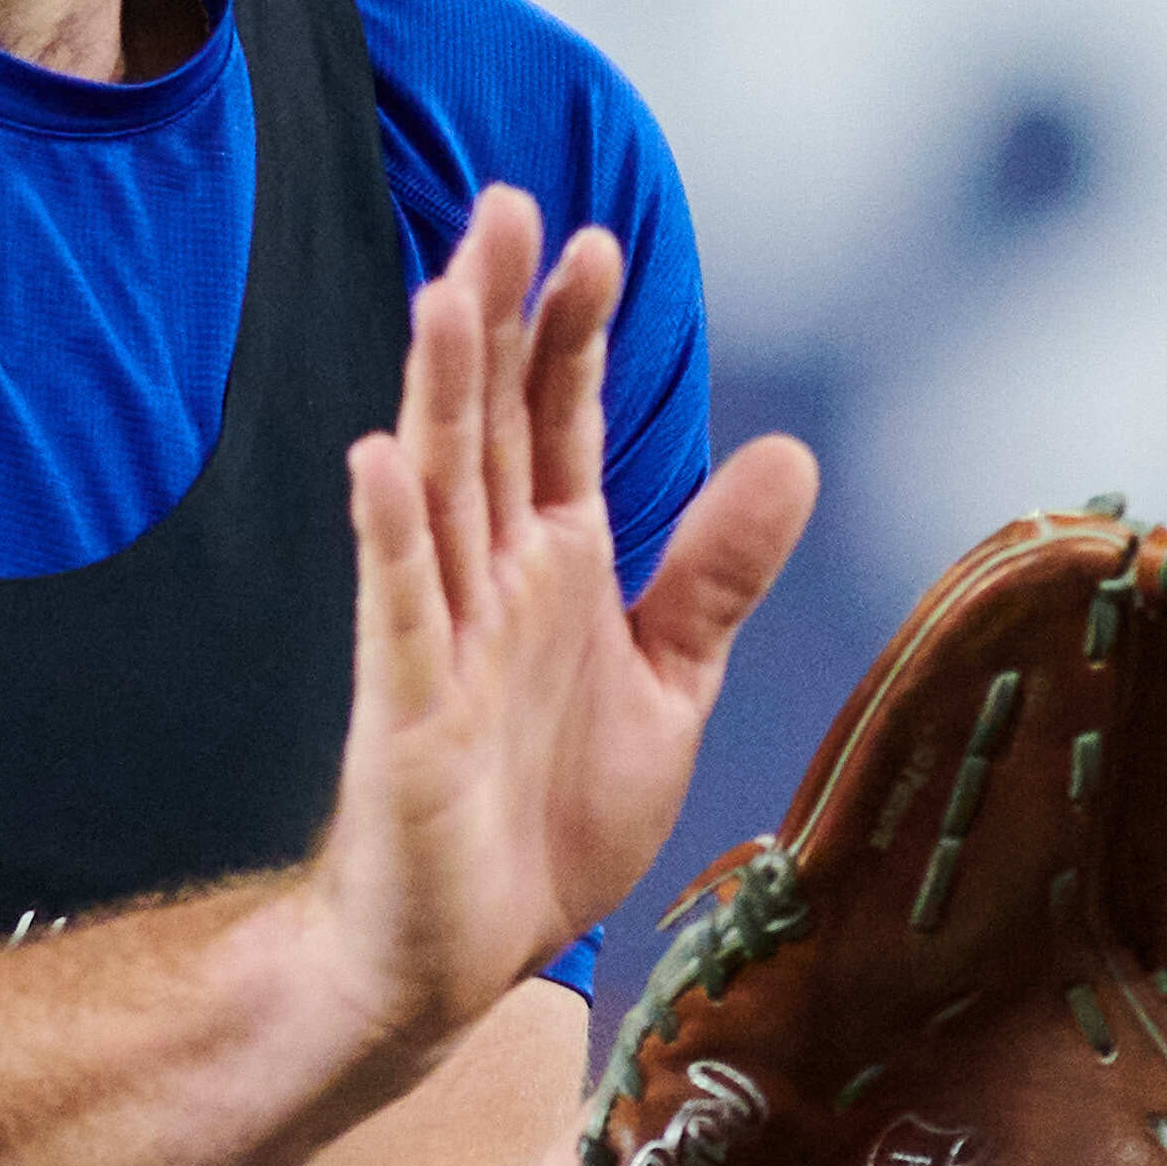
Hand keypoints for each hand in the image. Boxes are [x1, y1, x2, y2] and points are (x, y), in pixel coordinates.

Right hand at [311, 189, 815, 1068]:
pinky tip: (377, 461)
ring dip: (437, 393)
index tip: (595, 241)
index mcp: (555, 565)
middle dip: (496, 317)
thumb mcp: (669, 685)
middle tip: (506, 205)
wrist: (467, 960)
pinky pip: (397, 615)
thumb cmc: (546, 819)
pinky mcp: (405, 716)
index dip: (572, 334)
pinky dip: (388, 538)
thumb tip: (789, 454)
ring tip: (443, 292)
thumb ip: (716, 573)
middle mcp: (491, 581)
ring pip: (436, 492)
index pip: (557, 422)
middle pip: (487, 424)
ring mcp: (440, 641)